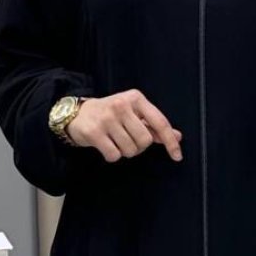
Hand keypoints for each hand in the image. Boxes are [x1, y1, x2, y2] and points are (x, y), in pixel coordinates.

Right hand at [67, 90, 182, 162]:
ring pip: (130, 150)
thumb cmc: (111, 114)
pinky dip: (112, 155)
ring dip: (125, 151)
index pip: (160, 123)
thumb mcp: (134, 113)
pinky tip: (106, 145)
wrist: (78, 113)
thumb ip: (154, 126)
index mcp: (136, 99)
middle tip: (128, 140)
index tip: (177, 156)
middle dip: (139, 147)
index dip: (170, 142)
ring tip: (115, 140)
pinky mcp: (94, 132)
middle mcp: (122, 105)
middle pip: (145, 141)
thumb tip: (178, 137)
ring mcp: (107, 118)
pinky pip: (114, 155)